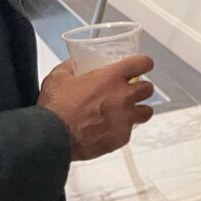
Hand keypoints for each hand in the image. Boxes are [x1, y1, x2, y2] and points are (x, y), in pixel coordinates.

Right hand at [38, 55, 156, 160]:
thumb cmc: (55, 108)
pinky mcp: (122, 137)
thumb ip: (70, 67)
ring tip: (127, 112)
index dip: (144, 64)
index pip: (142, 63)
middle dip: (141, 89)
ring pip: (146, 111)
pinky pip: (130, 131)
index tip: (143, 66)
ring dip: (139, 110)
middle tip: (130, 92)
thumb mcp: (58, 78)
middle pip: (148, 89)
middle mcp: (124, 96)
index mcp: (112, 77)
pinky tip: (110, 129)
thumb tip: (73, 64)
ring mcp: (125, 118)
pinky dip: (122, 129)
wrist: (52, 137)